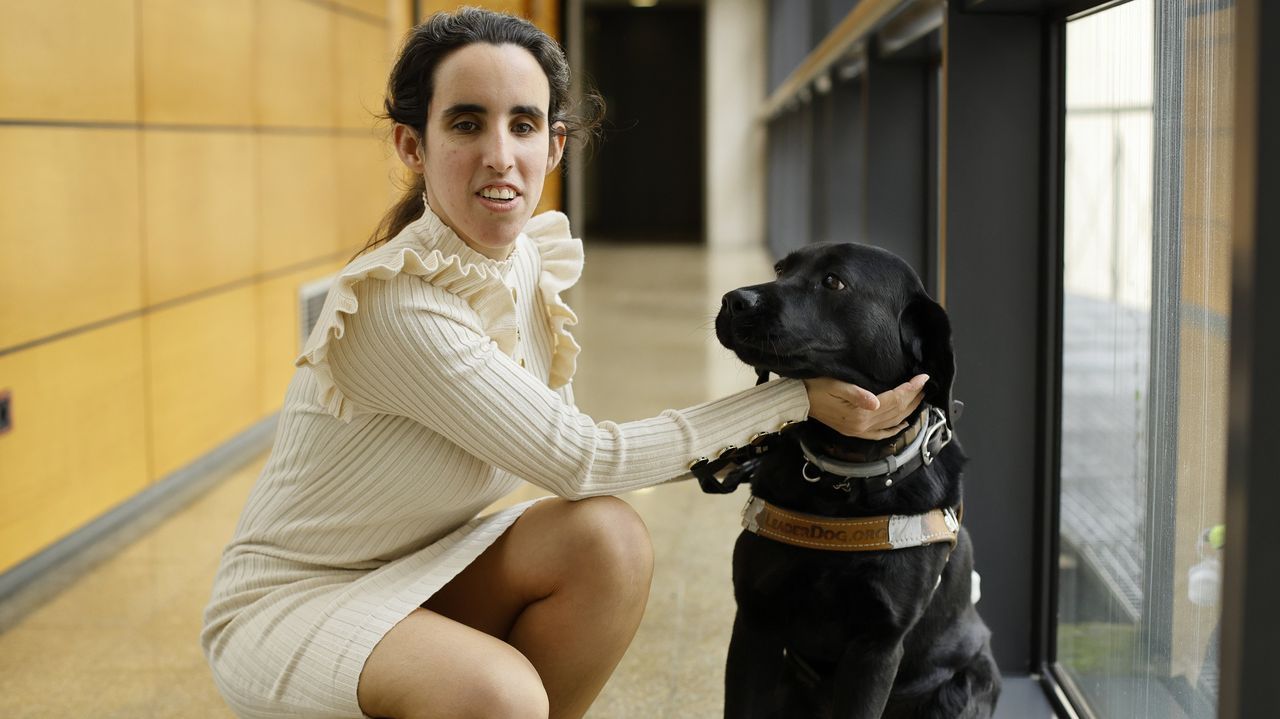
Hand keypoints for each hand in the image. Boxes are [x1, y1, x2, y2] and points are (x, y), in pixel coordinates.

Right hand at [802, 374, 928, 438]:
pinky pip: (880, 433)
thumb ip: (856, 394)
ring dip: (908, 410)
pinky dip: (894, 428)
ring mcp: (859, 431)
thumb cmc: (815, 387)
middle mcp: (862, 425)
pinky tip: (903, 423)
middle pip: (896, 411)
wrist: (798, 400)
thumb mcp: (835, 385)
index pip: (893, 399)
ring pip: (892, 422)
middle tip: (926, 385)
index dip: (910, 388)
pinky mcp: (854, 431)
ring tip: (920, 398)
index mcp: (859, 413)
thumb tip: (876, 402)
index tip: (923, 378)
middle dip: (913, 397)